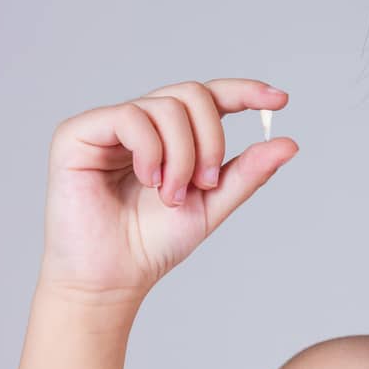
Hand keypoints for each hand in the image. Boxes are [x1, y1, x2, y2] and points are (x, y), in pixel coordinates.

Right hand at [38, 79, 297, 305]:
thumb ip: (248, 172)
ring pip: (167, 106)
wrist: (115, 277)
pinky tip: (148, 181)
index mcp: (175, 134)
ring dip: (182, 155)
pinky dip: (151, 151)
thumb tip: (290, 144)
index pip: (212, 96)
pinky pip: (130, 117)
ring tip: (171, 195)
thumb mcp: (214, 203)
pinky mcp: (78, 133)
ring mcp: (110, 124)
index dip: (246, 91)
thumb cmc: (156, 242)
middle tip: (206, 183)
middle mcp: (144, 122)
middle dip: (211, 139)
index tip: (281, 100)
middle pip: (193, 94)